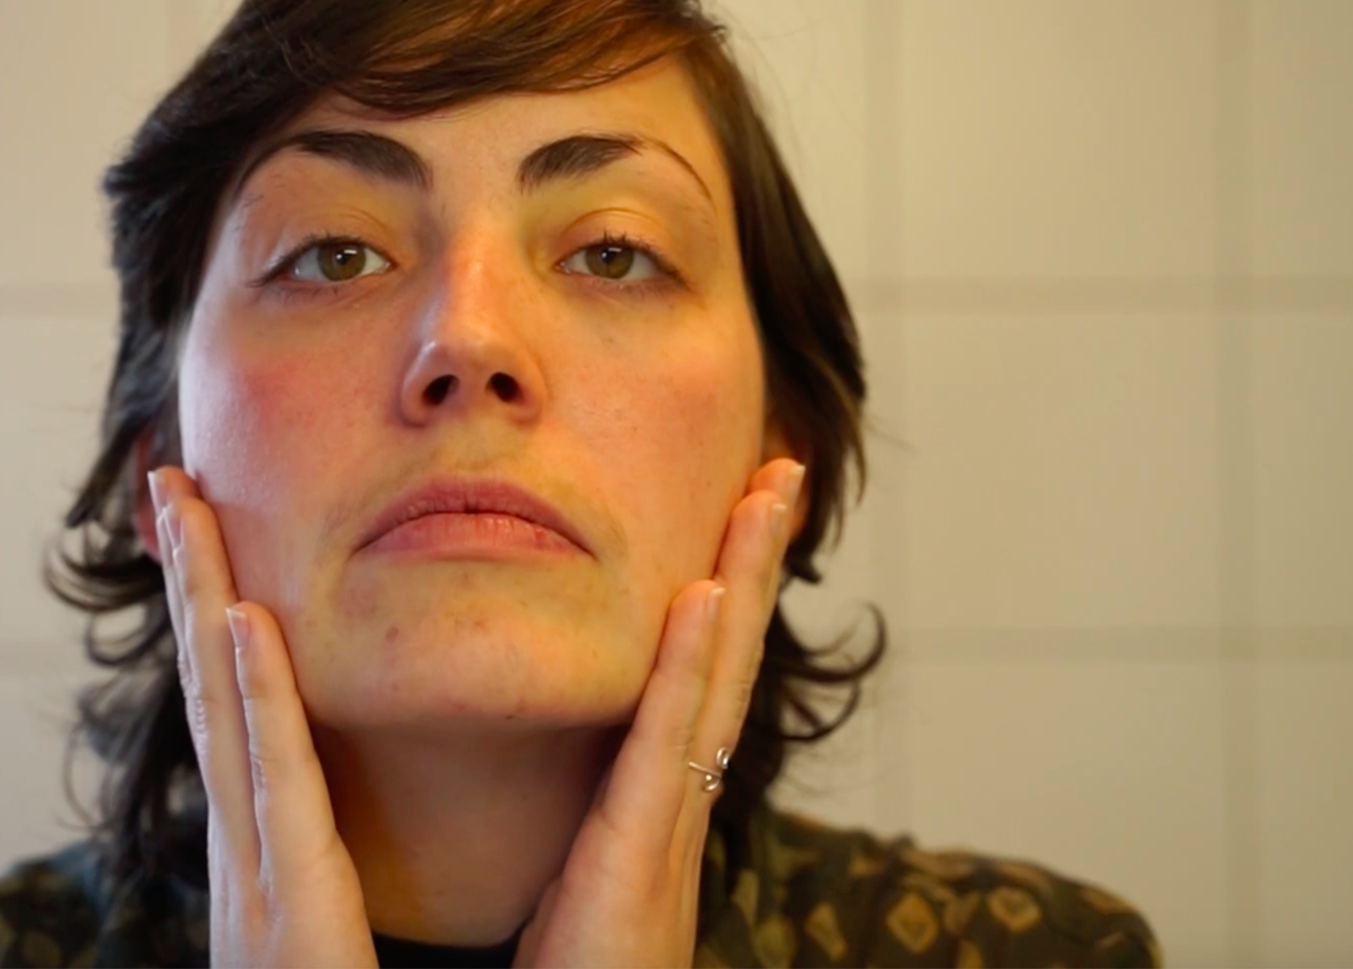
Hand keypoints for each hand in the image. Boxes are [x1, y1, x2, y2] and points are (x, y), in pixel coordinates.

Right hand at [145, 464, 377, 968]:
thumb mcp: (331, 929)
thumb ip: (321, 864)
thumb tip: (325, 811)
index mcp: (272, 853)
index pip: (244, 707)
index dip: (215, 611)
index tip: (209, 527)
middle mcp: (247, 852)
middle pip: (212, 688)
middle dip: (186, 579)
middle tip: (166, 480)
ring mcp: (254, 880)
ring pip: (224, 713)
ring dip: (200, 600)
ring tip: (182, 506)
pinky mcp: (285, 916)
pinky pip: (274, 789)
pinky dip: (252, 702)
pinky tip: (241, 620)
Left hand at [510, 458, 806, 968]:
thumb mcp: (576, 883)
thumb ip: (586, 823)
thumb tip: (573, 774)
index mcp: (647, 811)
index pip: (691, 679)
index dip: (718, 596)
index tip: (733, 514)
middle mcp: (673, 811)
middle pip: (723, 662)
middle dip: (753, 563)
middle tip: (780, 468)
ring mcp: (669, 837)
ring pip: (717, 686)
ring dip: (744, 583)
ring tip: (769, 493)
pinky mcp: (642, 870)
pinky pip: (670, 753)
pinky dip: (694, 672)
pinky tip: (706, 598)